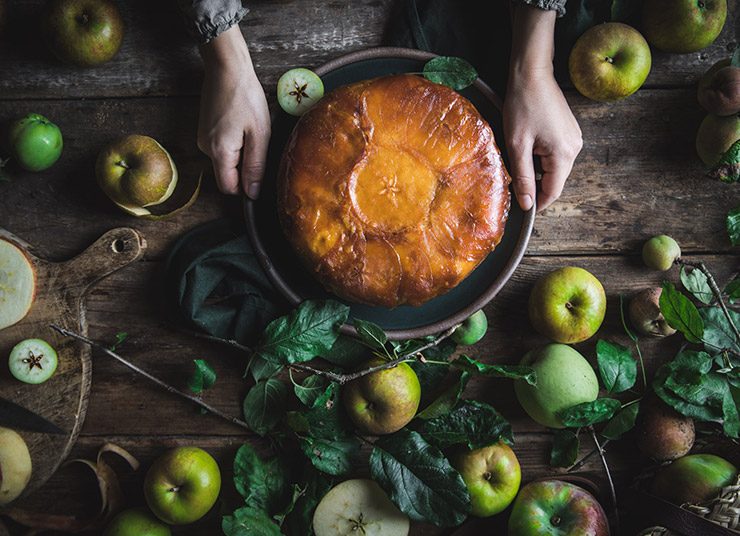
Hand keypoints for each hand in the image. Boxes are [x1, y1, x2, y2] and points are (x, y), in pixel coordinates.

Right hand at [198, 26, 269, 197]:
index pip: (228, 188)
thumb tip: (252, 194)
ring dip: (241, 153)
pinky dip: (235, 143)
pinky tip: (243, 124)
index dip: (245, 187)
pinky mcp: (205, 130)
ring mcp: (203, 138)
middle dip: (245, 167)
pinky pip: (222, 147)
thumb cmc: (245, 97)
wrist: (226, 68)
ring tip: (251, 129)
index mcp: (218, 152)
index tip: (260, 171)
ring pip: (225, 160)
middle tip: (258, 142)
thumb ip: (255, 166)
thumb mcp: (259, 134)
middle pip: (227, 174)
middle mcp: (206, 149)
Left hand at [504, 68, 581, 211]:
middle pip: (554, 180)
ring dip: (536, 169)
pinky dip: (541, 157)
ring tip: (519, 155)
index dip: (538, 203)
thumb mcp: (517, 145)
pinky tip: (528, 145)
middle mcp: (574, 148)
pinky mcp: (568, 132)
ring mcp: (574, 139)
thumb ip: (523, 177)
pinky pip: (555, 154)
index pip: (553, 191)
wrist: (532, 74)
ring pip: (554, 168)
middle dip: (534, 184)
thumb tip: (527, 204)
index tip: (521, 209)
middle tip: (512, 178)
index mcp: (564, 154)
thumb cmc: (523, 106)